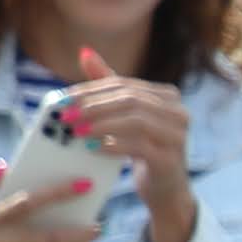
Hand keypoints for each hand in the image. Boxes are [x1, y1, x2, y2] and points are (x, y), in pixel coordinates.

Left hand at [68, 53, 197, 241]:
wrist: (165, 189)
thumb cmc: (143, 148)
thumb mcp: (125, 115)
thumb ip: (108, 85)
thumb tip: (84, 52)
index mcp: (168, 96)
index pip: (124, 85)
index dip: (91, 90)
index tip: (63, 98)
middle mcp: (179, 112)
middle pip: (130, 100)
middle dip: (94, 106)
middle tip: (66, 115)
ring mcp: (178, 136)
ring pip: (135, 120)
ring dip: (101, 124)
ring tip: (76, 130)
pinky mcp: (170, 159)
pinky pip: (139, 146)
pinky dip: (113, 145)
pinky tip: (92, 147)